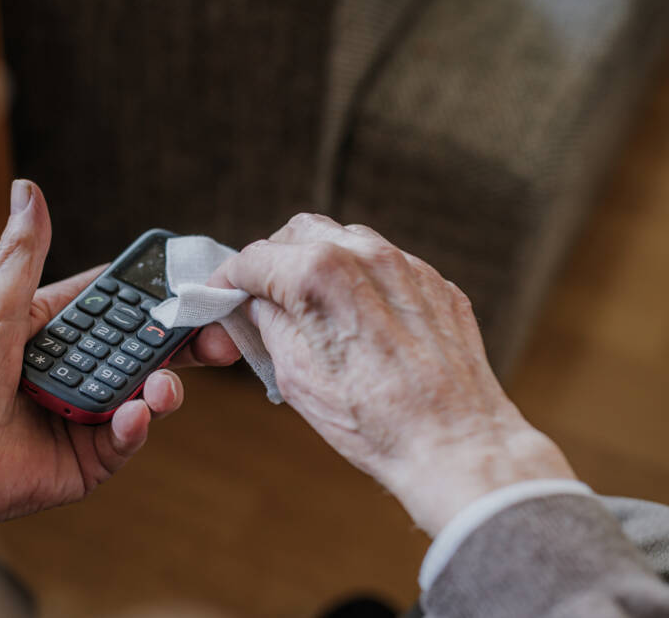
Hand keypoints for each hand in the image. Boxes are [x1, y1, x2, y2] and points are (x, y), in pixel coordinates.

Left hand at [0, 180, 238, 535]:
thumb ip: (22, 253)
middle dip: (178, 344)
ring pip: (141, 394)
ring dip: (161, 386)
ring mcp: (82, 416)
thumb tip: (26, 188)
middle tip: (214, 337)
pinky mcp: (86, 461)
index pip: (112, 306)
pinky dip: (134, 427)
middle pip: (138, 351)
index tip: (189, 282)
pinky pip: (122, 440)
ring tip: (162, 385)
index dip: (150, 295)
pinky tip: (134, 415)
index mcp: (52, 334)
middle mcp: (73, 373)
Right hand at [214, 213, 574, 534]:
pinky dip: (362, 281)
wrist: (455, 446)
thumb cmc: (376, 422)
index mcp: (319, 275)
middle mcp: (366, 256)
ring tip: (312, 306)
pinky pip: (388, 266)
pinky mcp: (438, 285)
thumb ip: (269, 325)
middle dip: (274, 260)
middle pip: (300, 233)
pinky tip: (359, 320)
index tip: (222, 294)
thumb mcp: (295, 376)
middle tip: (262, 296)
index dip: (229, 278)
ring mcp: (408, 267)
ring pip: (347, 240)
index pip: (255, 258)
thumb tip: (258, 306)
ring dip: (320, 263)